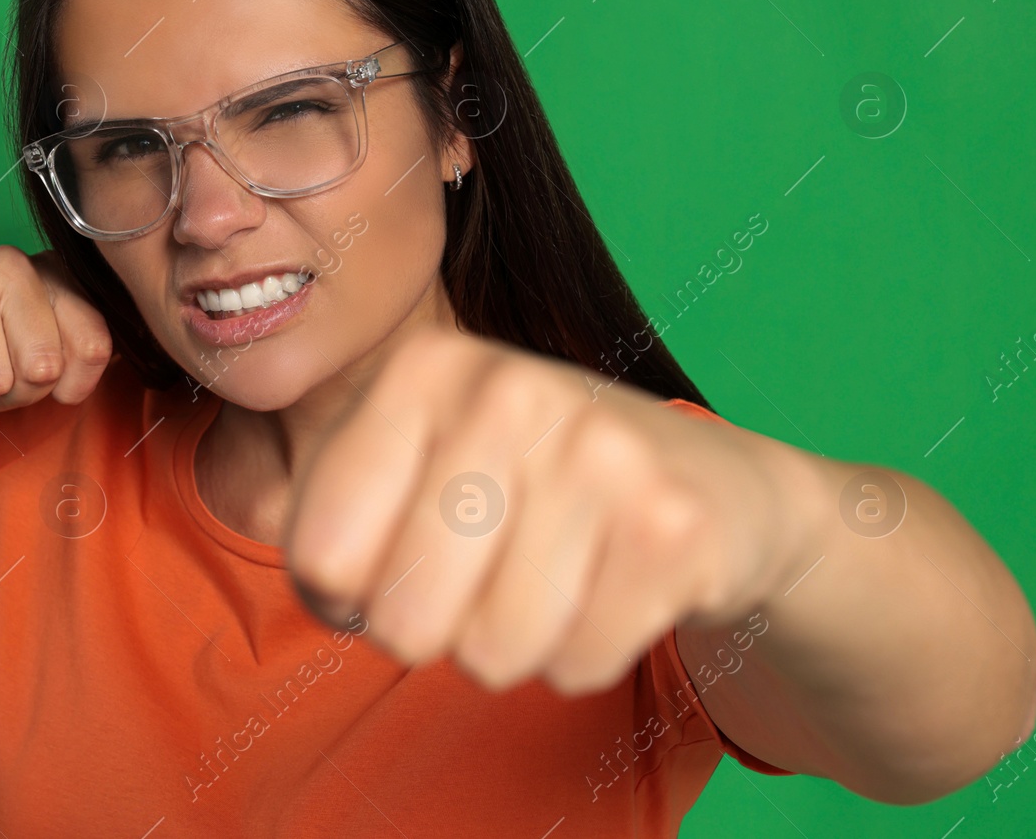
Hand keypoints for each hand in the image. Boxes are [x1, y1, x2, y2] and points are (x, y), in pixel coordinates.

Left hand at [283, 325, 821, 694]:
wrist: (716, 482)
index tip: (397, 556)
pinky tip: (610, 588)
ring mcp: (600, 453)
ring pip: (492, 656)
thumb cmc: (528, 485)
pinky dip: (585, 654)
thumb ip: (328, 521)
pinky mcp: (673, 527)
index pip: (319, 556)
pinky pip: (577, 666)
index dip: (348, 592)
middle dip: (435, 630)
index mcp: (424, 368)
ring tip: (550, 575)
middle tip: (483, 576)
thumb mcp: (415, 464)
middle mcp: (507, 391)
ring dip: (515, 644)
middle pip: (402, 622)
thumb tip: (330, 594)